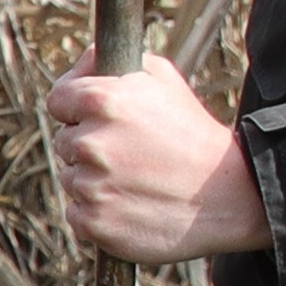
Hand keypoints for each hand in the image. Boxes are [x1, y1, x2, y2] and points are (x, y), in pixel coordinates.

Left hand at [46, 55, 268, 263]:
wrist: (226, 194)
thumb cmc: (192, 131)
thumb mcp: (160, 76)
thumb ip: (108, 62)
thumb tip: (79, 65)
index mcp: (102, 100)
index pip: (58, 101)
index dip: (75, 109)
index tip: (92, 119)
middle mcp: (91, 142)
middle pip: (66, 143)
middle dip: (90, 145)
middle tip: (129, 154)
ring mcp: (91, 186)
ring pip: (72, 179)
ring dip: (94, 180)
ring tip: (136, 180)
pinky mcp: (94, 223)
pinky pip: (77, 214)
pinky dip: (97, 212)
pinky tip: (131, 205)